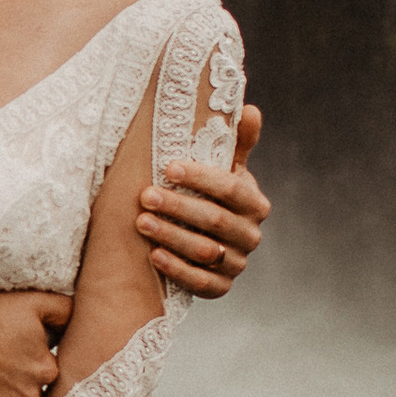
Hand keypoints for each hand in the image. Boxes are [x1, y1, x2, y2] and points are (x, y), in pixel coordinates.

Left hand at [137, 101, 267, 295]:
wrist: (206, 241)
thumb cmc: (210, 196)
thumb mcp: (224, 169)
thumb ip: (236, 142)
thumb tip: (249, 109)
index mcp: (254, 203)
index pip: (232, 189)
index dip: (202, 178)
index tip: (169, 167)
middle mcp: (251, 235)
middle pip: (215, 221)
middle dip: (178, 207)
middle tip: (146, 196)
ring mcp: (237, 263)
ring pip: (206, 252)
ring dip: (172, 236)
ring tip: (141, 222)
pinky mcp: (221, 287)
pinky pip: (201, 282)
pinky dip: (177, 269)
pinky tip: (153, 255)